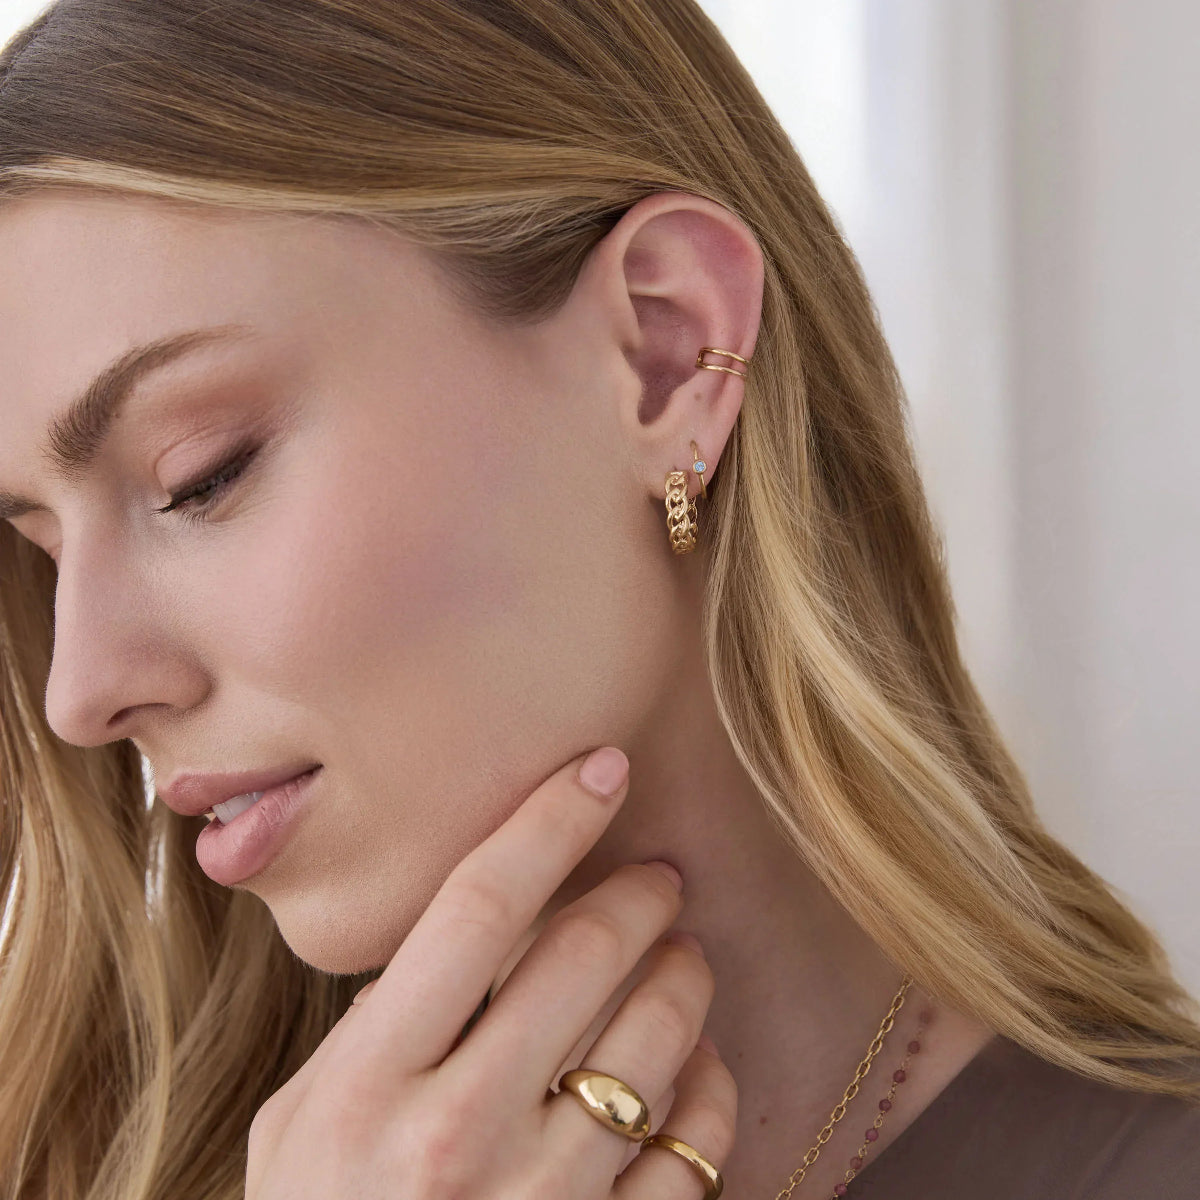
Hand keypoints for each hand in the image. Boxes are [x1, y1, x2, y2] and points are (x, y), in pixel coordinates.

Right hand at [244, 746, 737, 1197]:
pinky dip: (709, 1084)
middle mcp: (455, 1135)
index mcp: (369, 1083)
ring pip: (657, 1041)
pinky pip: (694, 1143)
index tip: (598, 767)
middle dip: (640, 893)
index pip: (476, 908)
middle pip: (583, 958)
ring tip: (681, 957)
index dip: (547, 821)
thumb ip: (375, 1029)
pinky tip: (693, 1064)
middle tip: (658, 875)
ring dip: (684, 976)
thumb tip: (469, 936)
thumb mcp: (303, 1125)